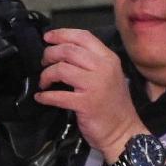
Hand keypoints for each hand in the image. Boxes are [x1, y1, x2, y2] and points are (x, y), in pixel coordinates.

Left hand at [36, 27, 145, 164]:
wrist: (124, 132)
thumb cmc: (114, 104)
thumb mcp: (109, 75)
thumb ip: (91, 62)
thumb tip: (63, 52)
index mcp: (108, 58)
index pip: (83, 36)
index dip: (62, 34)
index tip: (47, 37)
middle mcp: (103, 68)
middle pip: (69, 50)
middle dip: (50, 54)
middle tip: (43, 62)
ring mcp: (95, 85)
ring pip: (61, 69)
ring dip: (46, 74)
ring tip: (43, 82)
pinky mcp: (86, 104)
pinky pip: (58, 96)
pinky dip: (46, 96)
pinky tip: (41, 97)